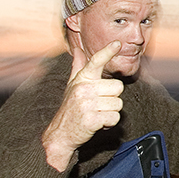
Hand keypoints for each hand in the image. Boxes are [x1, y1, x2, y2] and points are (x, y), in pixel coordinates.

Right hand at [42, 42, 124, 171]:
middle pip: (118, 87)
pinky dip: (110, 123)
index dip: (107, 52)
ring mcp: (87, 104)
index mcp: (82, 80)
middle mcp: (84, 89)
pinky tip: (99, 123)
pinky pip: (114, 118)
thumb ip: (77, 67)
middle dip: (113, 98)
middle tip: (100, 104)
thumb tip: (77, 50)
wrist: (60, 134)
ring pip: (118, 104)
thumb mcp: (72, 85)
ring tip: (98, 113)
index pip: (96, 62)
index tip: (117, 43)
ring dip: (111, 112)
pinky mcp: (92, 119)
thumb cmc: (70, 108)